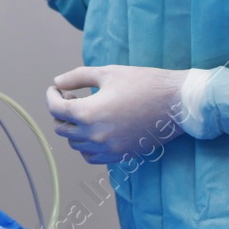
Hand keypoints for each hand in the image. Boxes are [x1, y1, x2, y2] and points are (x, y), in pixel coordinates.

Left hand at [45, 65, 186, 164]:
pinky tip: (95, 128)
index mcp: (89, 113)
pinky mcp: (121, 156)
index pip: (55, 109)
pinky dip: (86, 145)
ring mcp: (108, 149)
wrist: (177, 103)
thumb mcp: (107, 72)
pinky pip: (91, 156)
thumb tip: (57, 81)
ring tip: (85, 110)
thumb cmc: (143, 83)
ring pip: (75, 144)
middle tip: (71, 96)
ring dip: (73, 128)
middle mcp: (95, 135)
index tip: (56, 88)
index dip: (52, 96)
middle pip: (62, 128)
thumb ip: (77, 77)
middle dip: (60, 111)